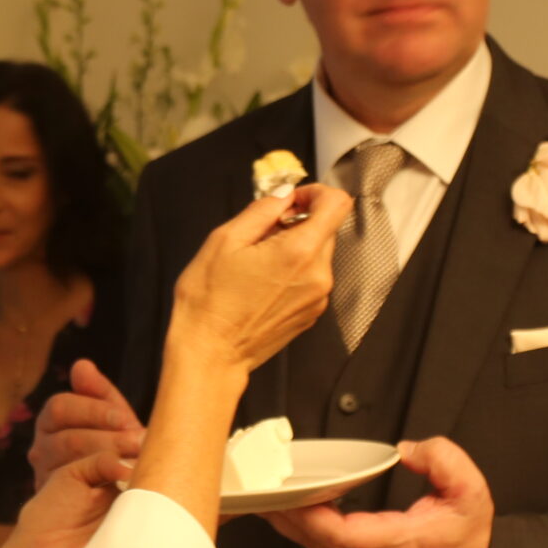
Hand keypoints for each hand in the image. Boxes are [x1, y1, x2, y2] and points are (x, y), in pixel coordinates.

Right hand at [31, 359, 145, 489]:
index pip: (60, 407)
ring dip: (106, 463)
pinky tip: (124, 485)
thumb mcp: (112, 416)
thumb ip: (99, 392)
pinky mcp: (55, 502)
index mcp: (51, 421)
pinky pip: (73, 494)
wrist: (119, 488)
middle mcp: (40, 448)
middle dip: (107, 440)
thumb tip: (81, 365)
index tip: (123, 419)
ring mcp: (44, 477)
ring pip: (68, 467)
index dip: (93, 411)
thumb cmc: (117, 445)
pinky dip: (102, 488)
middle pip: (66, 439)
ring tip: (137, 464)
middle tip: (139, 443)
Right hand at [169, 182, 347, 371]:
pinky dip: (293, 270)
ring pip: (317, 254)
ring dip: (294, 247)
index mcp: (300, 251)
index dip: (316, 192)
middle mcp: (318, 275)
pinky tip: (262, 282)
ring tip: (257, 262)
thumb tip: (283, 195)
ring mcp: (318, 298)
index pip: (337, 204)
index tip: (292, 200)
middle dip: (298, 222)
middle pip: (326, 229)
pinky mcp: (311, 313)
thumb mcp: (225, 240)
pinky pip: (311, 278)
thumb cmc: (210, 301)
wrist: (210, 354)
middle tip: (262, 233)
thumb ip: (262, 210)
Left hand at [266, 437, 491, 547]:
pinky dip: (307, 532)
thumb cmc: (473, 539)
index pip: (340, 536)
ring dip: (292, 523)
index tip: (288, 491)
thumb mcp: (470, 490)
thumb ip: (441, 459)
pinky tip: (296, 512)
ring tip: (270, 494)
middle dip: (285, 513)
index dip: (309, 515)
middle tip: (261, 486)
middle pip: (316, 543)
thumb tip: (407, 449)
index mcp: (398, 545)